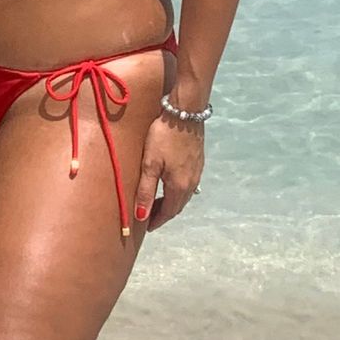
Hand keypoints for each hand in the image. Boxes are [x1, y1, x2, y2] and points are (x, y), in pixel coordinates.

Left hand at [132, 113, 204, 232]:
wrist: (185, 112)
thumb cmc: (163, 137)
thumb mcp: (150, 164)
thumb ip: (146, 191)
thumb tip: (141, 217)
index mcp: (180, 186)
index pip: (169, 212)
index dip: (157, 221)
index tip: (146, 227)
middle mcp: (192, 183)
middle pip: (177, 205)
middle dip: (164, 213)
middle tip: (148, 216)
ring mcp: (197, 172)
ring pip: (184, 195)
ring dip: (171, 202)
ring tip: (156, 201)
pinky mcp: (198, 162)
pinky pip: (188, 185)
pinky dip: (177, 191)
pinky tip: (169, 184)